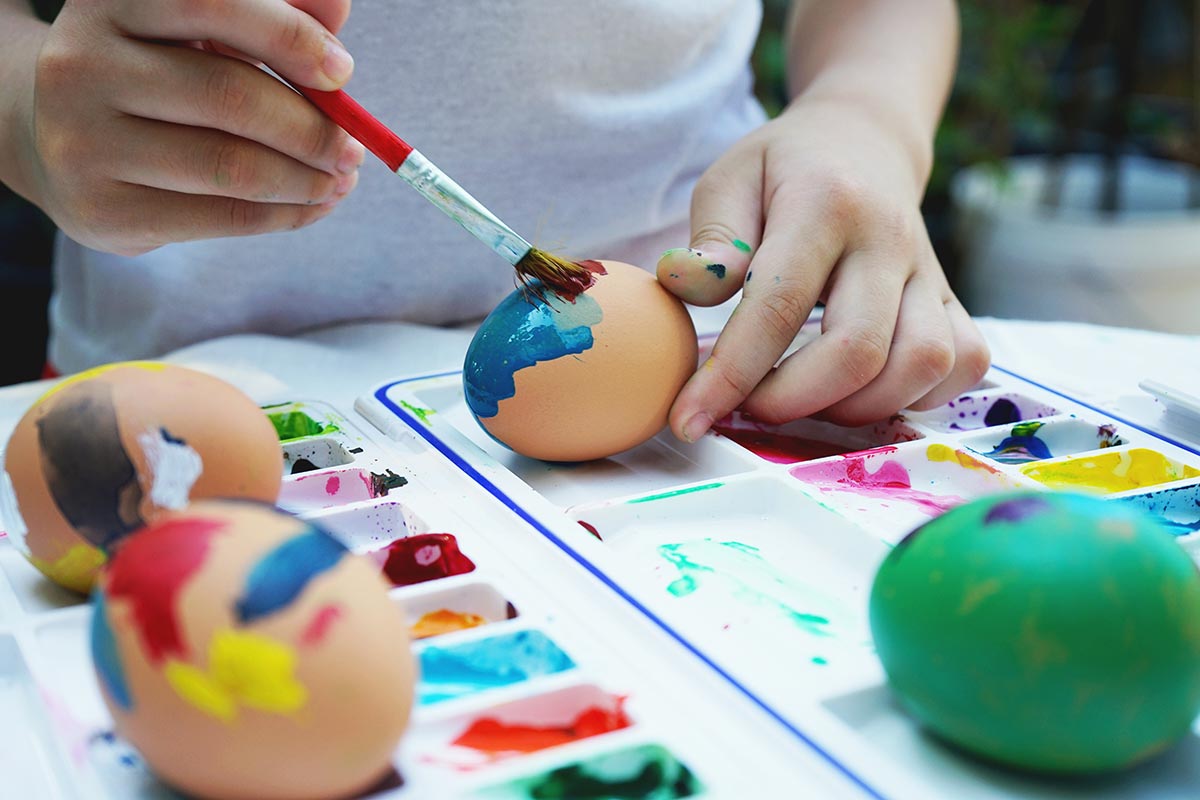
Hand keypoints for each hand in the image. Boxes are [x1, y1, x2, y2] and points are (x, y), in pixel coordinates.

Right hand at [14, 0, 363, 255]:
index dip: (290, 38)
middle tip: (353, 148)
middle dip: (312, 129)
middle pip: (229, 96)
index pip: (214, 4)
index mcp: (115, 1)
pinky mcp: (103, 208)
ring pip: (230, 165)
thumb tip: (336, 11)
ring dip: (306, 179)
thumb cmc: (160, 74)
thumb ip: (272, 14)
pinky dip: (284, 215)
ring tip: (339, 180)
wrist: (60, 139)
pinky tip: (311, 206)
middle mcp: (85, 63)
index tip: (342, 72)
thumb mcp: (203, 31)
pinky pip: (220, 216)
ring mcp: (84, 139)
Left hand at [658, 98, 989, 441]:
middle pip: (858, 350)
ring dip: (856, 407)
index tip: (690, 418)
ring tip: (805, 400)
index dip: (732, 374)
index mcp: (825, 204)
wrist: (865, 140)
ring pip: (922, 364)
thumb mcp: (729, 179)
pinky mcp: (954, 298)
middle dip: (793, 401)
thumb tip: (683, 283)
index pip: (780, 305)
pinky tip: (864, 390)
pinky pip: (962, 364)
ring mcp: (931, 271)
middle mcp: (889, 240)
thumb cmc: (784, 170)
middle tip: (748, 406)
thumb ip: (711, 237)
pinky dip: (916, 397)